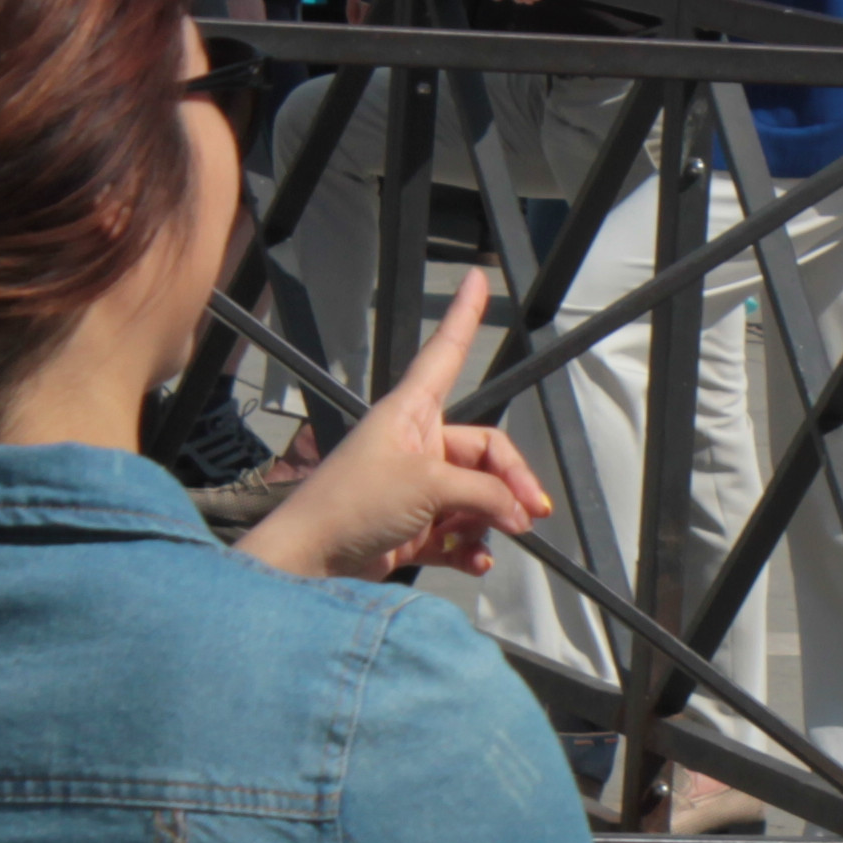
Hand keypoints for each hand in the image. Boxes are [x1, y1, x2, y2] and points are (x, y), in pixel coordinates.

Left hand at [236, 269, 548, 580]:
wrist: (310, 557)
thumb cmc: (352, 502)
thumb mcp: (426, 486)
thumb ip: (483, 494)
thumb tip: (521, 512)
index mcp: (411, 412)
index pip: (446, 353)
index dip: (464, 317)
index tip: (478, 281)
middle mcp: (417, 444)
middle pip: (484, 452)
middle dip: (510, 484)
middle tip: (531, 513)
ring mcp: (416, 487)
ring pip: (475, 496)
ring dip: (490, 520)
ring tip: (495, 539)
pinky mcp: (413, 526)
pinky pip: (457, 532)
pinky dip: (471, 548)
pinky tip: (477, 561)